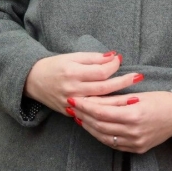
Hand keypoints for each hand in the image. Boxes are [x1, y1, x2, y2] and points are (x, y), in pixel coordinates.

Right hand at [23, 52, 141, 116]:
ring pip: (101, 104)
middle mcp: (73, 90)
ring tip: (136, 96)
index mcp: (73, 73)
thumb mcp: (72, 57)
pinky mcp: (71, 113)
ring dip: (120, 100)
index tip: (120, 60)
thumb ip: (93, 58)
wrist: (33, 81)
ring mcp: (72, 104)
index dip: (113, 65)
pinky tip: (120, 109)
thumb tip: (112, 57)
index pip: (100, 71)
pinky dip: (106, 111)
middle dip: (123, 82)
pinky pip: (92, 113)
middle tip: (139, 77)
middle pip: (104, 88)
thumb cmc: (55, 65)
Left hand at [70, 91, 171, 153]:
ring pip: (104, 136)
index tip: (75, 99)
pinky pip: (113, 144)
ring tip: (79, 117)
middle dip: (84, 116)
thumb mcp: (138, 95)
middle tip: (72, 108)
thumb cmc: (161, 100)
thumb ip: (116, 100)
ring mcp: (135, 142)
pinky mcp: (137, 148)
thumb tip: (94, 98)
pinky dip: (101, 136)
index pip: (101, 112)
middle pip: (100, 125)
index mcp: (133, 114)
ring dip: (89, 127)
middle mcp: (133, 131)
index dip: (86, 106)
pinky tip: (94, 128)